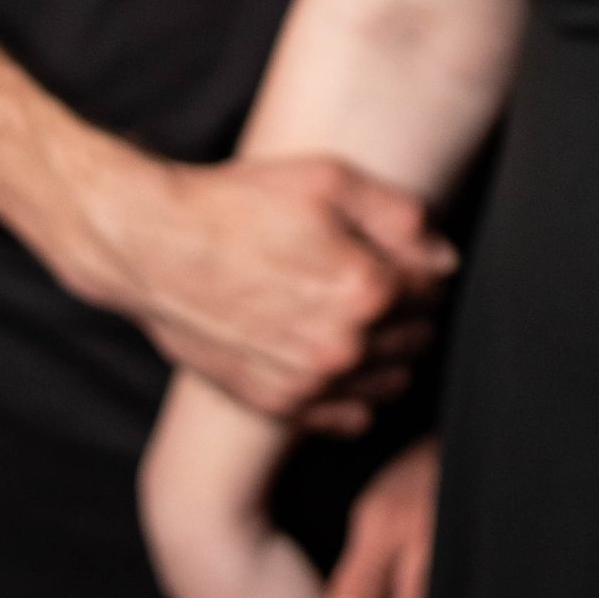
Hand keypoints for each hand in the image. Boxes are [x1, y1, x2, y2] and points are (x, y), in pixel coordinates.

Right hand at [61, 144, 455, 424]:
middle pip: (417, 337)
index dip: (420, 267)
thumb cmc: (237, 207)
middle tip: (378, 282)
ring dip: (388, 353)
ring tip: (356, 319)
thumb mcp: (326, 181)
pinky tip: (333, 356)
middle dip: (409, 311)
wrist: (155, 249)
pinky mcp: (279, 404)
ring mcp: (310, 383)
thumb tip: (443, 256)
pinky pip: (351, 416)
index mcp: (365, 289)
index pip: (433, 289)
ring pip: (391, 382)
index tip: (399, 255)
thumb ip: (399, 215)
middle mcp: (344, 346)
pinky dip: (355, 393)